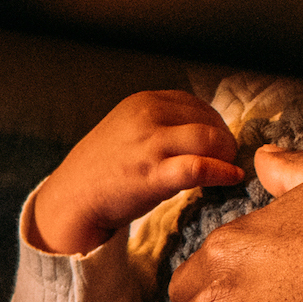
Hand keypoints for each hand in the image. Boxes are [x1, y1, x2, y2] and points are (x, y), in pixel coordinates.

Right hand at [33, 89, 245, 258]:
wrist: (71, 199)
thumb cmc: (102, 169)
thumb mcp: (127, 129)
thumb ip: (160, 124)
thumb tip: (204, 132)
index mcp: (142, 102)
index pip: (195, 104)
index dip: (214, 123)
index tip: (216, 142)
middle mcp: (147, 116)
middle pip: (209, 120)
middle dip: (224, 140)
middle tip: (225, 160)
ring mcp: (150, 144)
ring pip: (210, 139)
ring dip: (227, 154)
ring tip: (227, 168)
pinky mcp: (153, 174)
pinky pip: (201, 167)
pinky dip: (223, 172)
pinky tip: (231, 178)